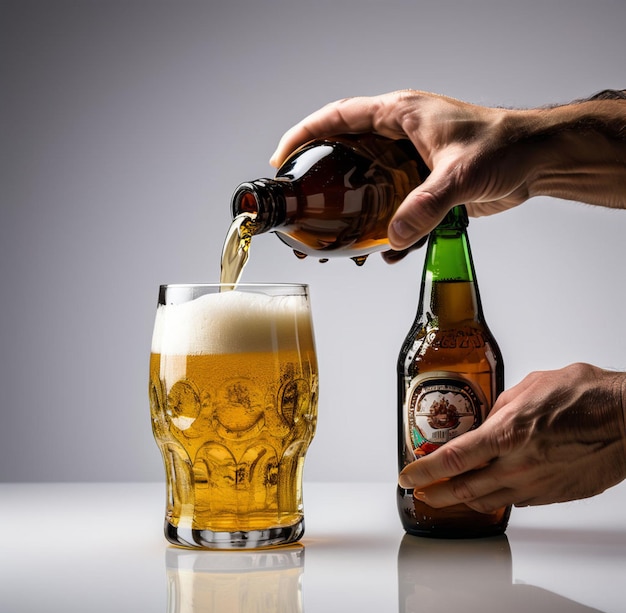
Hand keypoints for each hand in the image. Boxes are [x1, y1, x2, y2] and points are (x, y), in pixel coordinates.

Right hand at [270, 90, 536, 249]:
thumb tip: (393, 237)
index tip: (283, 158)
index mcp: (400, 115)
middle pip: (343, 153)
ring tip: (335, 239)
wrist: (535, 160)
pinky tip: (382, 250)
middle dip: (321, 182)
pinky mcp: (421, 184)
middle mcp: (399, 135)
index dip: (306, 134)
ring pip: (364, 183)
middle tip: (304, 210)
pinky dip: (382, 226)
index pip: (339, 117)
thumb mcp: (461, 173)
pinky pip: (390, 204)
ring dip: (349, 210)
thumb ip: (426, 205)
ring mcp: (408, 161)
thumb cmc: (505, 145)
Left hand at [398, 363, 625, 509]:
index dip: (424, 470)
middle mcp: (518, 465)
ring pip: (488, 501)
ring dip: (463, 499)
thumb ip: (502, 405)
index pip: (452, 459)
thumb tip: (489, 417)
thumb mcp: (532, 386)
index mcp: (507, 434)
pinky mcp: (554, 495)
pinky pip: (516, 502)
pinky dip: (495, 499)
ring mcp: (537, 485)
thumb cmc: (587, 396)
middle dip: (436, 492)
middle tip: (421, 492)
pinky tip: (488, 493)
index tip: (408, 475)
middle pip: (464, 489)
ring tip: (447, 495)